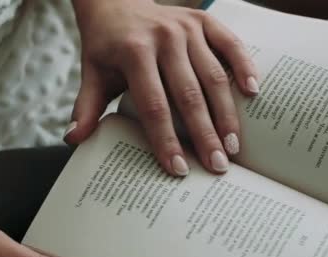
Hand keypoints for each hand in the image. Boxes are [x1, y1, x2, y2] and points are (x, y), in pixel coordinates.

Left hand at [65, 0, 258, 175]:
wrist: (116, 2)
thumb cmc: (106, 46)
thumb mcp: (91, 74)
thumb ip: (85, 107)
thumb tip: (74, 140)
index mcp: (134, 52)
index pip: (154, 105)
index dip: (167, 139)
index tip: (179, 169)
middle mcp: (164, 37)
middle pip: (189, 94)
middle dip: (205, 134)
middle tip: (218, 167)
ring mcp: (187, 27)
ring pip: (213, 75)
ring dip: (227, 113)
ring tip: (234, 146)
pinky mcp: (204, 20)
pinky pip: (231, 43)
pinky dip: (244, 66)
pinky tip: (254, 93)